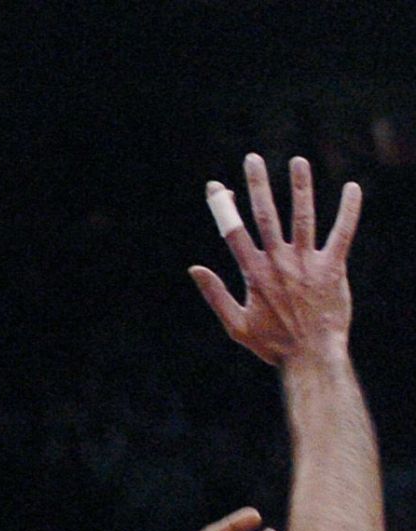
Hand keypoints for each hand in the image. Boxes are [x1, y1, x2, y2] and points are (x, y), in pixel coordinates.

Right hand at [190, 155, 360, 365]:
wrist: (311, 355)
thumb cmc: (271, 344)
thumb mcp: (234, 325)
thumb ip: (215, 294)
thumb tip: (194, 269)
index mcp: (253, 274)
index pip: (234, 233)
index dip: (223, 207)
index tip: (216, 187)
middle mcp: (279, 262)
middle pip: (266, 215)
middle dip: (258, 185)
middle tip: (253, 159)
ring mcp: (307, 263)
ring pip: (303, 216)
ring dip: (300, 187)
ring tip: (298, 162)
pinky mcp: (332, 267)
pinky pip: (342, 233)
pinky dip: (348, 210)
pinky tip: (352, 189)